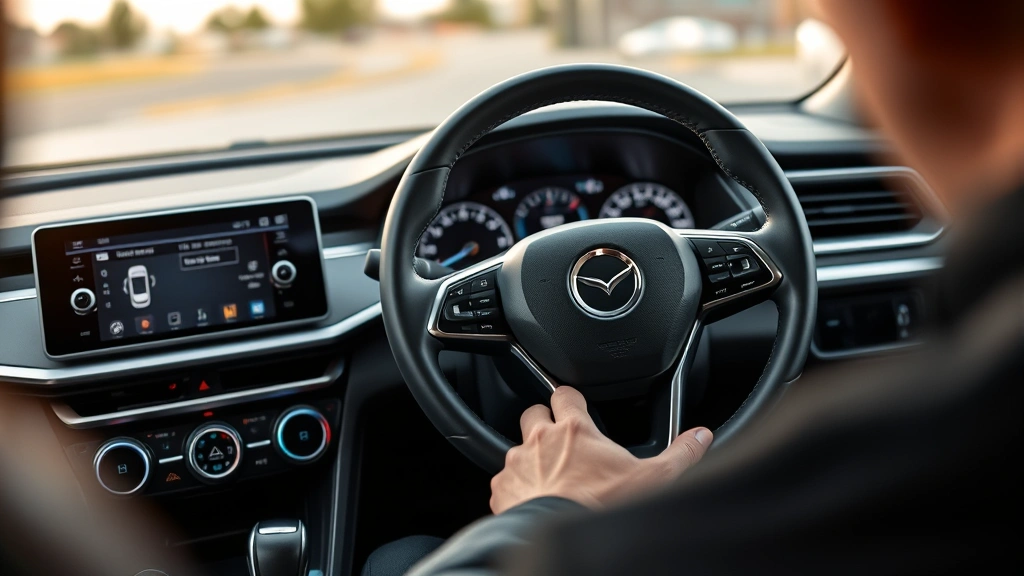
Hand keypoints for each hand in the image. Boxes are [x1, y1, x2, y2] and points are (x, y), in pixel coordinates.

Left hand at [489, 386, 712, 513]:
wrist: (561, 538)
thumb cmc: (604, 508)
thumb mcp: (653, 480)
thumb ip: (679, 454)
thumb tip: (700, 437)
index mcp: (575, 430)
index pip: (565, 393)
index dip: (570, 397)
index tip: (575, 403)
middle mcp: (540, 440)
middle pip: (534, 413)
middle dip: (544, 422)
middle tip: (561, 440)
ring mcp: (517, 463)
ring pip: (517, 447)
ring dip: (530, 458)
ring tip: (549, 477)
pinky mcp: (502, 489)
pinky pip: (504, 480)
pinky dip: (516, 487)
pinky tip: (533, 499)